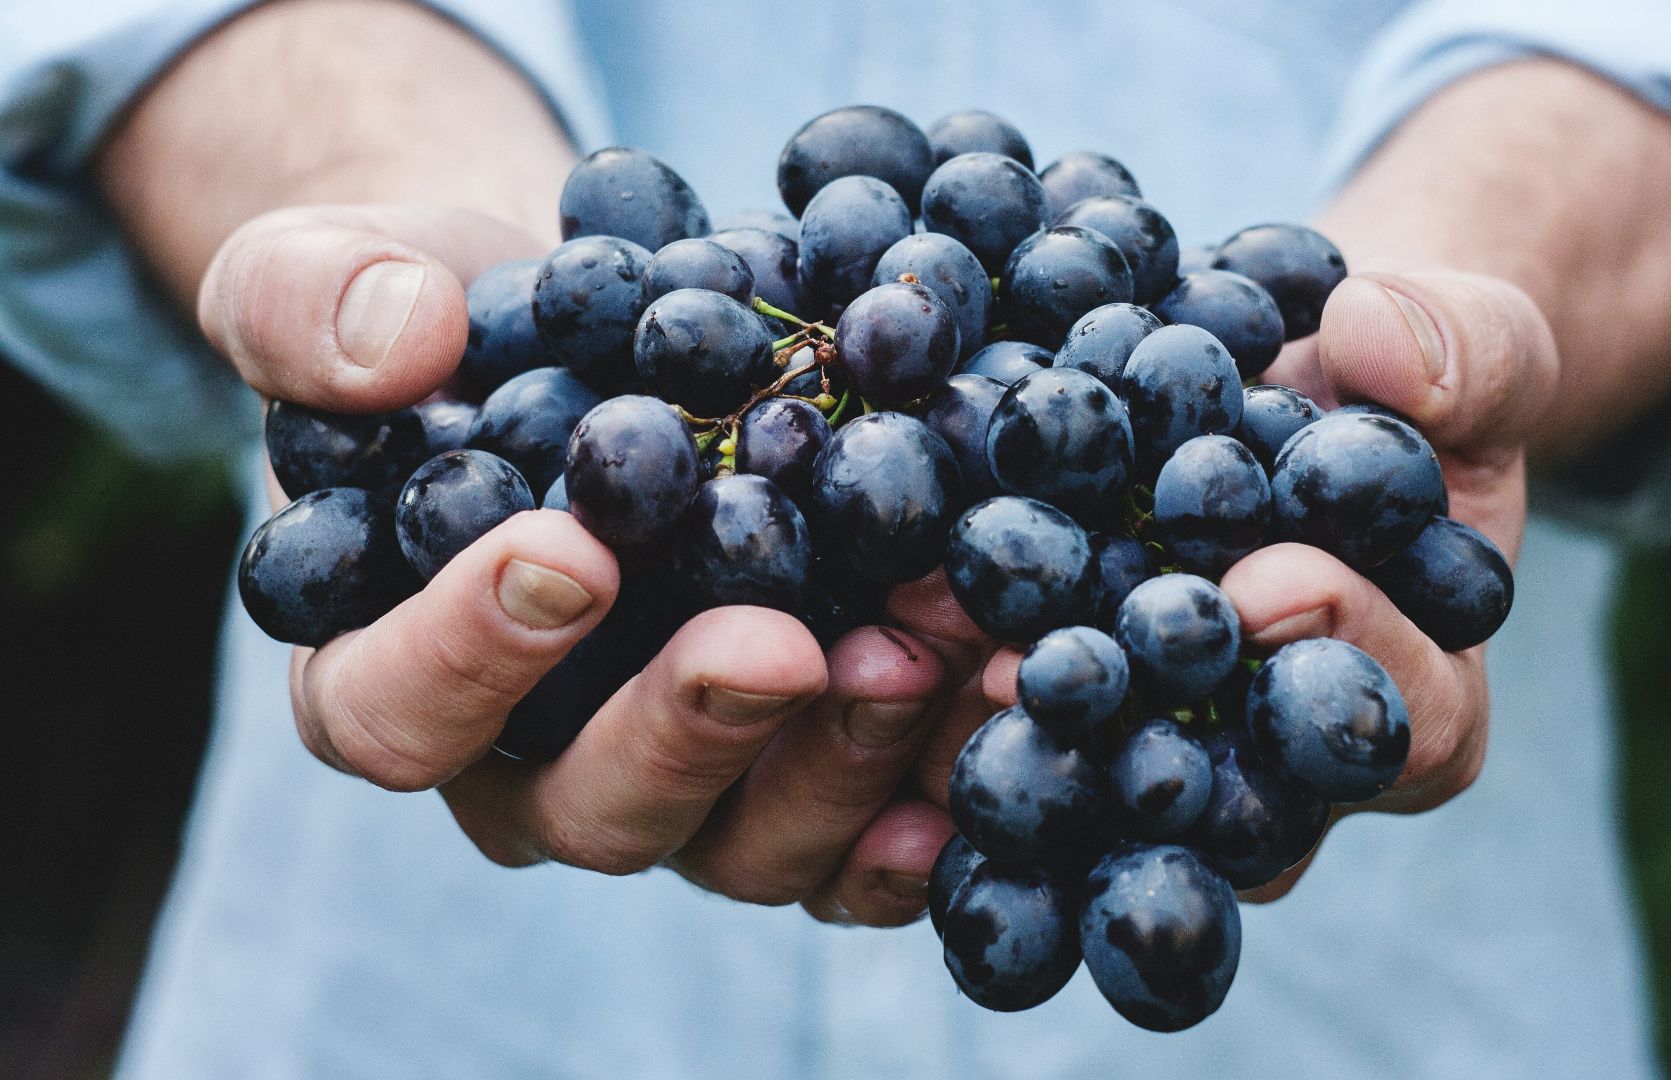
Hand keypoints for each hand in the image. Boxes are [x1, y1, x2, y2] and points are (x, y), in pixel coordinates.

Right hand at [200, 203, 966, 924]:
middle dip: (693, 730)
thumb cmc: (447, 322)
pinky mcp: (797, 775)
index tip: (568, 552)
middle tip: (781, 644)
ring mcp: (681, 786)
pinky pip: (862, 837)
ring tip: (930, 649)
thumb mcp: (338, 274)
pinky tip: (1000, 719)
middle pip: (594, 808)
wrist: (594, 336)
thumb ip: (312, 302)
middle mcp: (532, 767)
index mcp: (388, 674)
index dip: (467, 655)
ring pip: (747, 840)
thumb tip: (395, 342)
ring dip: (844, 759)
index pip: (394, 712)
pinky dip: (934, 792)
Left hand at [955, 264, 1559, 899]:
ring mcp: (1173, 755)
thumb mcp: (1474, 345)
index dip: (1345, 653)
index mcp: (1421, 702)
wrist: (1302, 391)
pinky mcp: (1075, 718)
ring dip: (1016, 730)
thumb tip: (1377, 341)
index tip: (1266, 580)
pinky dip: (949, 684)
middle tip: (1048, 668)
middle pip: (1231, 796)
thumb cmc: (1408, 383)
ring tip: (935, 653)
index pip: (1404, 720)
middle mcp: (1288, 769)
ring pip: (1104, 788)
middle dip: (1142, 728)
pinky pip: (1018, 730)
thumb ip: (1465, 350)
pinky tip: (874, 634)